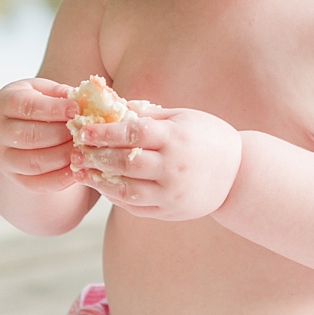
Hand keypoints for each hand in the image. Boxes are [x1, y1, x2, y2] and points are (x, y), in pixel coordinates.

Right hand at [0, 78, 80, 192]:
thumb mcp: (44, 90)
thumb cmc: (35, 103)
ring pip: (34, 163)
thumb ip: (62, 94)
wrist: (14, 126)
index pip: (28, 107)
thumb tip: (86, 100)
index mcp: (6, 103)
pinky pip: (38, 183)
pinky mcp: (16, 178)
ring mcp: (4, 158)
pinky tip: (77, 170)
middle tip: (83, 133)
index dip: (54, 109)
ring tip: (83, 150)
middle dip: (61, 135)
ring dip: (62, 158)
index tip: (76, 110)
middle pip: (30, 136)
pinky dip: (60, 179)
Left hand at [72, 106, 241, 220]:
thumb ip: (147, 114)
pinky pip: (135, 207)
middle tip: (75, 151)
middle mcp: (173, 168)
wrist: (238, 174)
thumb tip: (109, 102)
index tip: (83, 129)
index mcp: (176, 139)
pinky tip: (103, 186)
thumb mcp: (182, 118)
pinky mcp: (170, 212)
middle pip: (125, 163)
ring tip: (82, 171)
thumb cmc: (207, 137)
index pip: (133, 134)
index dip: (105, 132)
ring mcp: (171, 193)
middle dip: (95, 156)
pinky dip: (115, 197)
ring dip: (99, 181)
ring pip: (126, 189)